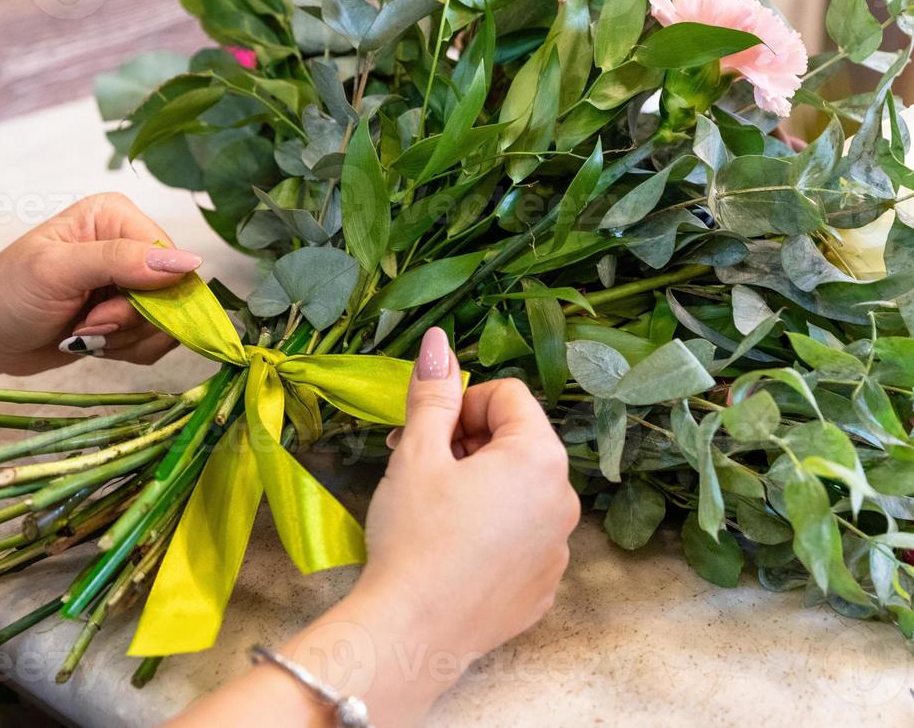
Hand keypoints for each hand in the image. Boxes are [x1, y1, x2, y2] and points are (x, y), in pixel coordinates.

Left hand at [0, 193, 202, 378]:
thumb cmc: (5, 294)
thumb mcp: (58, 271)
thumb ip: (121, 261)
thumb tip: (187, 263)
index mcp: (118, 217)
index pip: (170, 257)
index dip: (148, 294)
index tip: (101, 313)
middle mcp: (131, 245)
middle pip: (174, 293)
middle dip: (132, 321)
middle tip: (87, 326)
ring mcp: (132, 281)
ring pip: (169, 321)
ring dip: (127, 339)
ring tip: (83, 334)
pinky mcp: (130, 314)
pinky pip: (157, 339)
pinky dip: (128, 350)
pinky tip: (93, 343)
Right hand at [359, 325, 579, 658]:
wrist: (411, 634)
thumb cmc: (415, 534)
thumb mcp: (419, 453)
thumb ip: (434, 392)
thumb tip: (438, 340)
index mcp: (540, 459)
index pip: (507, 397)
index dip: (462, 404)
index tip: (428, 431)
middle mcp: (564, 501)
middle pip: (516, 442)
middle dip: (467, 442)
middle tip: (419, 462)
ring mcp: (558, 549)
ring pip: (518, 490)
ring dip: (478, 483)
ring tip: (431, 505)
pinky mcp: (542, 587)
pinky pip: (521, 536)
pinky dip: (491, 528)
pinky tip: (452, 547)